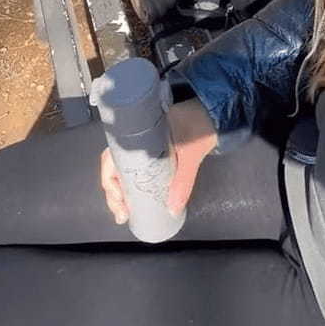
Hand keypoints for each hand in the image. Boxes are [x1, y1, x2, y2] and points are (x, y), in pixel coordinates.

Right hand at [100, 97, 217, 223]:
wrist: (215, 111)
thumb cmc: (201, 125)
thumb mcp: (191, 154)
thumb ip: (182, 181)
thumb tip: (172, 209)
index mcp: (138, 132)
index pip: (110, 158)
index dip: (109, 182)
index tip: (119, 202)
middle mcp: (136, 137)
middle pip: (113, 166)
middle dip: (113, 192)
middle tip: (122, 214)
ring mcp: (143, 144)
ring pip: (122, 168)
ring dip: (121, 190)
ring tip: (125, 211)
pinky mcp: (154, 150)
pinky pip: (135, 168)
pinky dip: (131, 184)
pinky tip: (135, 198)